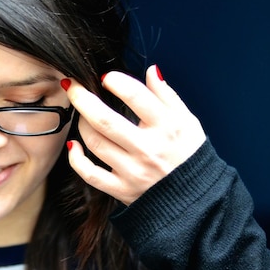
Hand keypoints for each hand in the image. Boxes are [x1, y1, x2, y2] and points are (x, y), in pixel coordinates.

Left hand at [63, 65, 205, 204]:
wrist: (196, 198)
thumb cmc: (189, 155)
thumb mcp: (187, 121)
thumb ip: (167, 95)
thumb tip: (150, 71)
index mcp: (167, 127)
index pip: (137, 97)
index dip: (116, 81)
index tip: (106, 78)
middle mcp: (148, 149)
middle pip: (104, 120)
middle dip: (82, 97)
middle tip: (72, 84)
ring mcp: (133, 172)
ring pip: (94, 142)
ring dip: (81, 123)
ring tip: (82, 113)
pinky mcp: (122, 190)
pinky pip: (89, 174)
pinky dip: (76, 158)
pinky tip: (73, 144)